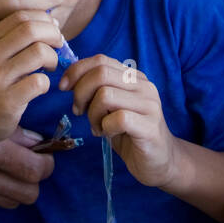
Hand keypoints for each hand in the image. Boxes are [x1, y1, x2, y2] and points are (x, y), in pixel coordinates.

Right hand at [0, 10, 60, 149]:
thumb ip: (11, 41)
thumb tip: (49, 25)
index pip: (20, 16)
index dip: (43, 19)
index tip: (53, 30)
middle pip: (31, 29)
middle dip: (53, 35)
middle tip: (58, 46)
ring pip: (39, 52)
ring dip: (52, 58)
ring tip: (49, 67)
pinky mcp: (7, 101)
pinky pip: (39, 82)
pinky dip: (46, 83)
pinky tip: (40, 87)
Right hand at [0, 127, 55, 207]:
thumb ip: (17, 132)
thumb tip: (39, 143)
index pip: (34, 170)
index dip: (46, 163)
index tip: (46, 154)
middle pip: (29, 193)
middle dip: (35, 178)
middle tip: (33, 162)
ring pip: (13, 202)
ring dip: (18, 187)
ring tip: (11, 167)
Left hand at [61, 57, 176, 185]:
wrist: (160, 162)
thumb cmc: (130, 134)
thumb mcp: (110, 107)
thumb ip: (97, 90)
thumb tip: (69, 81)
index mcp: (133, 77)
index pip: (101, 60)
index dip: (77, 70)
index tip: (64, 87)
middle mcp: (144, 86)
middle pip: (101, 73)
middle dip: (80, 92)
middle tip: (79, 111)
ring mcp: (149, 105)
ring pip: (105, 95)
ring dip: (92, 113)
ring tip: (97, 127)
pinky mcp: (150, 127)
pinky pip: (118, 118)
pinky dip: (105, 127)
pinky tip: (108, 134)